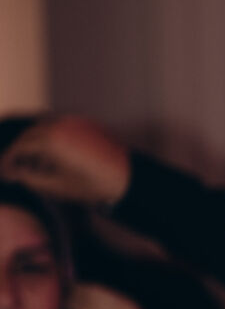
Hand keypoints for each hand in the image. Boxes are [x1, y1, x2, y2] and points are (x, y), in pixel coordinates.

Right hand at [0, 115, 130, 205]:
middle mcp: (61, 125)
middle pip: (31, 134)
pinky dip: (51, 138)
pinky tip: (53, 157)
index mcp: (52, 140)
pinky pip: (61, 126)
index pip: (21, 146)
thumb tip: (15, 173)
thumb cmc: (93, 186)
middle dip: (21, 150)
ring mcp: (75, 121)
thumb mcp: (57, 187)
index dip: (9, 160)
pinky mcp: (87, 123)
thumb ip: (30, 178)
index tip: (5, 172)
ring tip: (35, 165)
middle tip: (15, 168)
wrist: (129, 179)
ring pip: (45, 127)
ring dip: (36, 143)